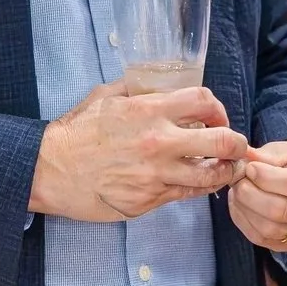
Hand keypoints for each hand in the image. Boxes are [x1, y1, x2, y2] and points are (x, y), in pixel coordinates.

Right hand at [30, 81, 249, 222]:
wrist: (49, 170)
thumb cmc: (75, 133)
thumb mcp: (105, 97)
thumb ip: (136, 90)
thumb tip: (157, 85)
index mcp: (149, 111)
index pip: (204, 102)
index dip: (219, 108)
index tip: (218, 117)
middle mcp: (159, 142)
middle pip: (223, 141)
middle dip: (237, 144)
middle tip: (236, 147)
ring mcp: (157, 174)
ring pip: (212, 175)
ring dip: (225, 171)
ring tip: (227, 169)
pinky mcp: (150, 200)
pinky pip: (187, 194)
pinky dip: (199, 188)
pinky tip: (200, 183)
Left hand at [231, 139, 286, 252]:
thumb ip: (266, 157)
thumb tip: (240, 161)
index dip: (269, 178)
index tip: (250, 168)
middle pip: (284, 211)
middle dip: (252, 195)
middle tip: (238, 181)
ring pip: (271, 229)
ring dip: (246, 209)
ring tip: (237, 192)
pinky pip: (264, 240)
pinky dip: (245, 223)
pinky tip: (240, 206)